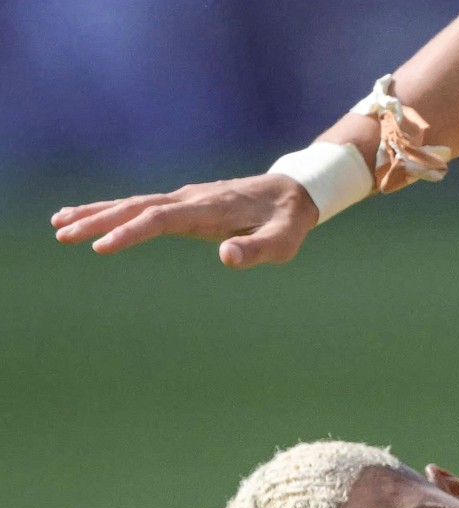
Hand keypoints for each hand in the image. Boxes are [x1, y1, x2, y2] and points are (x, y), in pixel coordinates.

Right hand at [51, 173, 319, 267]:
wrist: (291, 192)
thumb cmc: (287, 223)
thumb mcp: (282, 243)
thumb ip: (256, 251)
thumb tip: (226, 257)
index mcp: (210, 209)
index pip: (162, 219)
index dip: (131, 232)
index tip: (102, 246)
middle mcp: (191, 199)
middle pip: (137, 207)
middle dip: (98, 220)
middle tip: (62, 233)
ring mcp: (185, 198)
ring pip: (134, 203)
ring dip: (97, 212)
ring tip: (60, 224)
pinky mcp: (183, 202)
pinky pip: (142, 205)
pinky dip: (114, 210)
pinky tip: (90, 216)